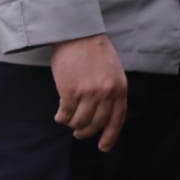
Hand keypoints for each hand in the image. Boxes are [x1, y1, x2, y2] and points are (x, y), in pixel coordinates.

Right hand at [51, 33, 127, 150]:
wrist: (77, 33)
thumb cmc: (94, 50)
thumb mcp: (112, 70)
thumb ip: (111, 91)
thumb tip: (104, 115)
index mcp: (119, 87)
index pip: (117, 119)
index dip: (110, 136)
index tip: (103, 147)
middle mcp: (106, 93)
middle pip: (96, 124)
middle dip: (86, 132)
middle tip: (79, 133)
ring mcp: (88, 93)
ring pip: (79, 122)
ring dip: (73, 124)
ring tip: (69, 120)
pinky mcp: (70, 92)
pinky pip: (65, 114)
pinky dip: (61, 117)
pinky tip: (60, 115)